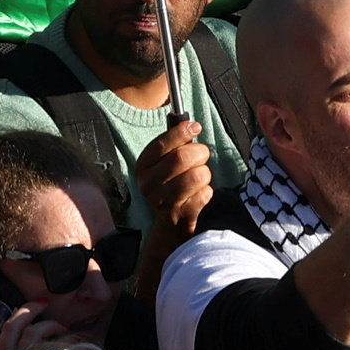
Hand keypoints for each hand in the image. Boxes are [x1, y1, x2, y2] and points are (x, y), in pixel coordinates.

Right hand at [142, 112, 213, 240]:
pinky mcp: (181, 215)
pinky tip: (199, 194)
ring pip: (198, 175)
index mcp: (142, 167)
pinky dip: (207, 191)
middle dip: (200, 152)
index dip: (182, 132)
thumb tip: (191, 124)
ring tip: (199, 177)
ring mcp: (164, 201)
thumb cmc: (171, 184)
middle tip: (202, 155)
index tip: (196, 127)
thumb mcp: (163, 163)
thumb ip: (174, 144)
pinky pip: (205, 193)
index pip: (162, 143)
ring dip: (205, 173)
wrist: (170, 225)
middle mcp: (148, 184)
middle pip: (182, 157)